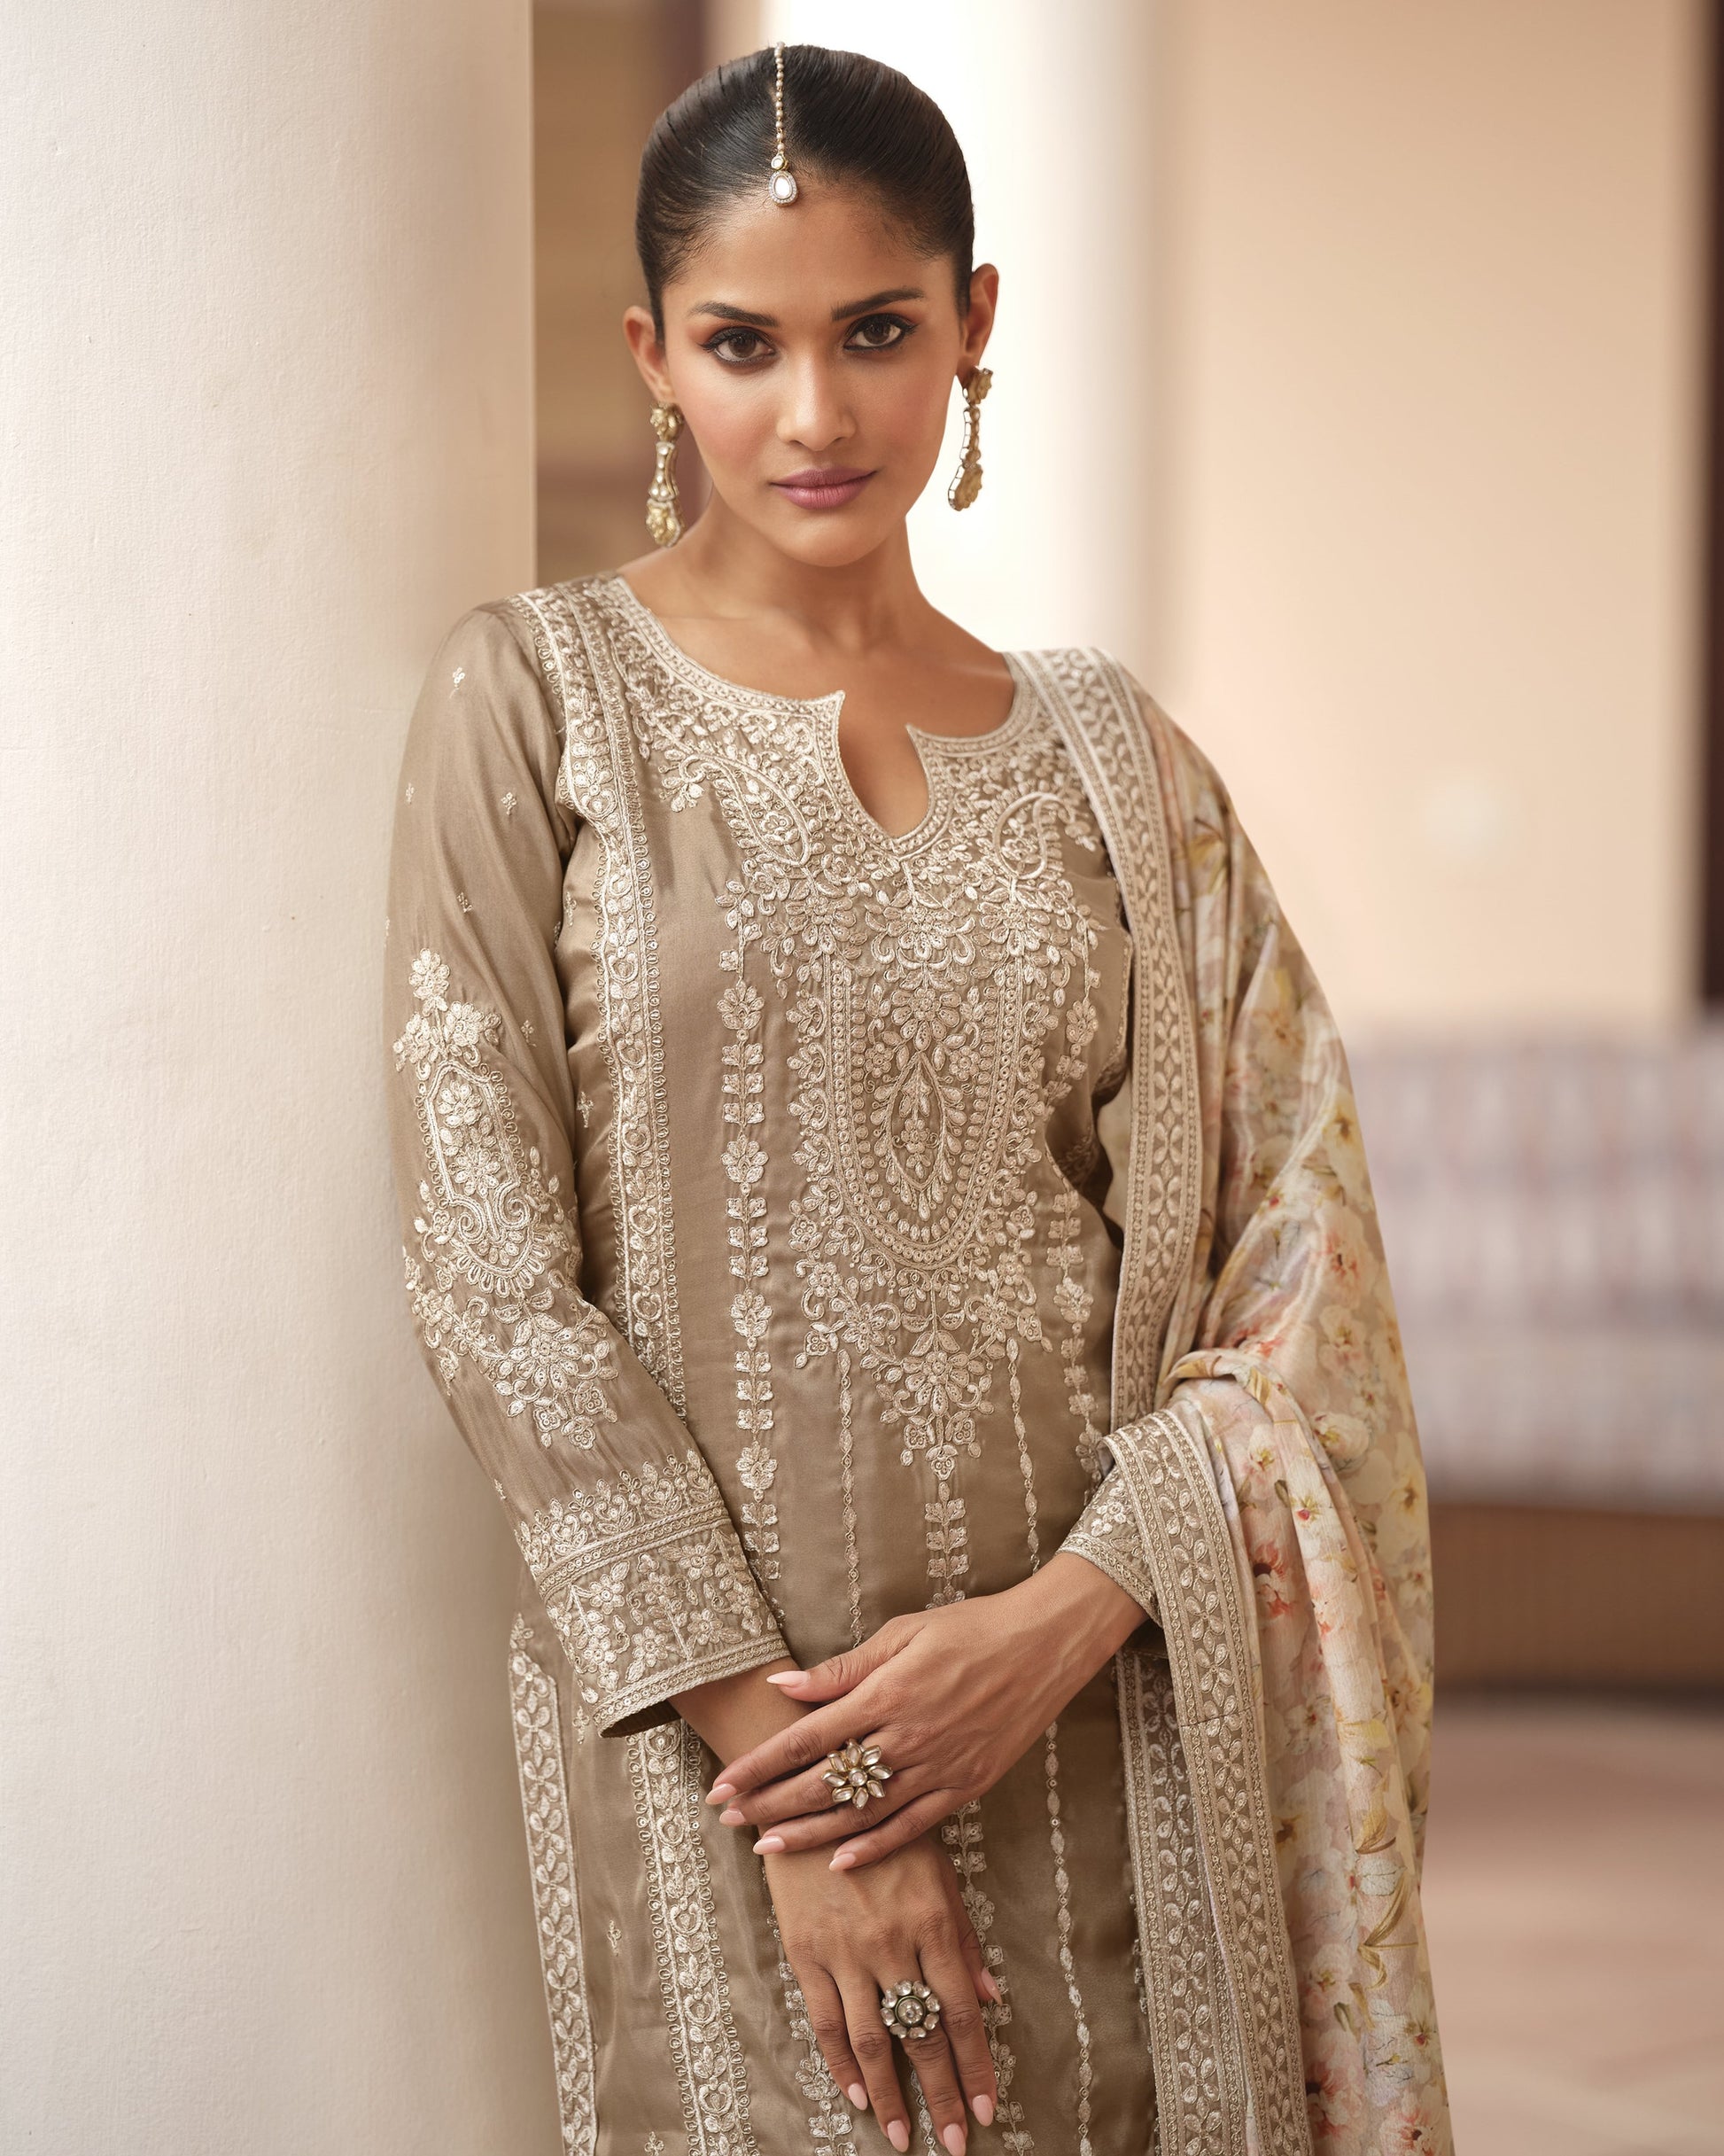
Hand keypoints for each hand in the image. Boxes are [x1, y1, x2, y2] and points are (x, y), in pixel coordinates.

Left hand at [707, 1555, 1143, 1869]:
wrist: (1044, 1644)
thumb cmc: (970, 1628)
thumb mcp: (902, 1632)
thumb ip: (842, 1669)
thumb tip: (784, 1686)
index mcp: (888, 1693)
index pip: (807, 1738)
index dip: (761, 1765)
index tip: (722, 1783)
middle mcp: (909, 1737)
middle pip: (826, 1782)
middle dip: (770, 1804)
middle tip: (727, 1819)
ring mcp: (940, 1767)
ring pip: (863, 1813)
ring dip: (809, 1833)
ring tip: (766, 1847)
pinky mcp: (967, 1785)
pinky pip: (914, 1826)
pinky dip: (875, 1846)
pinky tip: (840, 1863)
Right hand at [765, 1833, 1000, 2153]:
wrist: (818, 1798)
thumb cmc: (888, 1835)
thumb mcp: (939, 1873)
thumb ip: (965, 1940)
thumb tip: (991, 1999)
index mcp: (933, 1922)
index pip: (962, 2014)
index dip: (976, 2067)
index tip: (986, 2111)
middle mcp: (893, 1942)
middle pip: (922, 2036)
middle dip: (942, 2094)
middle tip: (954, 2142)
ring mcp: (846, 1950)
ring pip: (872, 2040)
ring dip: (889, 2095)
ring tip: (902, 2134)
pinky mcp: (806, 1952)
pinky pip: (826, 2021)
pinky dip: (841, 2064)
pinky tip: (856, 2094)